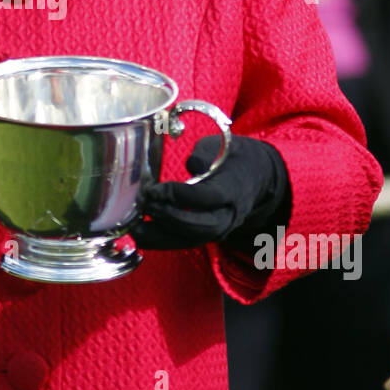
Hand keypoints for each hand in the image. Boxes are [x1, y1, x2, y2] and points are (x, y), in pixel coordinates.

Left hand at [130, 134, 289, 250]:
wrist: (254, 177)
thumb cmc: (232, 158)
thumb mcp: (220, 146)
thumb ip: (204, 154)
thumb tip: (191, 166)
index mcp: (234, 188)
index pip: (208, 197)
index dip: (180, 195)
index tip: (155, 188)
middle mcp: (229, 215)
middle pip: (199, 226)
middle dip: (167, 217)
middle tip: (144, 203)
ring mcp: (219, 229)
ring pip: (189, 241)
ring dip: (159, 235)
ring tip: (134, 225)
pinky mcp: (206, 235)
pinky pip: (184, 243)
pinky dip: (160, 240)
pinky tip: (139, 232)